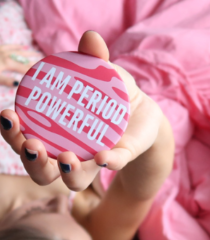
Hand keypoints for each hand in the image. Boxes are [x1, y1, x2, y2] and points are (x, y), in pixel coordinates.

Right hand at [0, 32, 164, 190]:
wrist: (143, 113)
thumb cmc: (111, 95)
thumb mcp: (102, 74)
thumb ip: (93, 58)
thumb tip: (90, 38)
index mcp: (55, 133)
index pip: (26, 138)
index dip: (12, 133)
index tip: (8, 115)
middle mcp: (70, 153)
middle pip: (42, 169)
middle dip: (32, 161)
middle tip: (31, 144)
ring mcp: (94, 160)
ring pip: (73, 179)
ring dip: (66, 172)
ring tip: (66, 158)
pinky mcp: (119, 158)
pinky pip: (112, 164)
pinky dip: (107, 161)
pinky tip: (103, 155)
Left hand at [0, 44, 41, 86]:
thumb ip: (6, 80)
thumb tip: (17, 84)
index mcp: (9, 63)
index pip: (25, 68)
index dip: (35, 71)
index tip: (45, 74)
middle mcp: (8, 56)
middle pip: (24, 60)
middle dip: (35, 63)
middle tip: (45, 65)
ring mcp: (3, 51)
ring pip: (19, 52)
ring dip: (28, 53)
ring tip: (37, 54)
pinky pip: (9, 46)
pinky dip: (16, 46)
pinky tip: (22, 46)